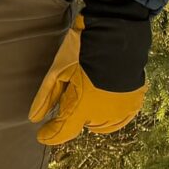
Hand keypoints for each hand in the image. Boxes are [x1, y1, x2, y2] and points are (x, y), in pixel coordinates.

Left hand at [28, 17, 145, 144]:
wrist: (116, 34)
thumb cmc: (83, 50)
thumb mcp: (58, 71)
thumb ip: (47, 97)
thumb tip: (34, 118)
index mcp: (81, 107)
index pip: (62, 131)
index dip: (50, 134)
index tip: (42, 134)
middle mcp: (102, 115)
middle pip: (82, 124)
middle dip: (75, 115)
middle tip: (72, 93)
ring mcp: (121, 110)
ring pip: (101, 124)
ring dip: (93, 117)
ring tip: (88, 97)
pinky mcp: (134, 103)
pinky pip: (121, 119)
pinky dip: (111, 115)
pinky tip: (105, 105)